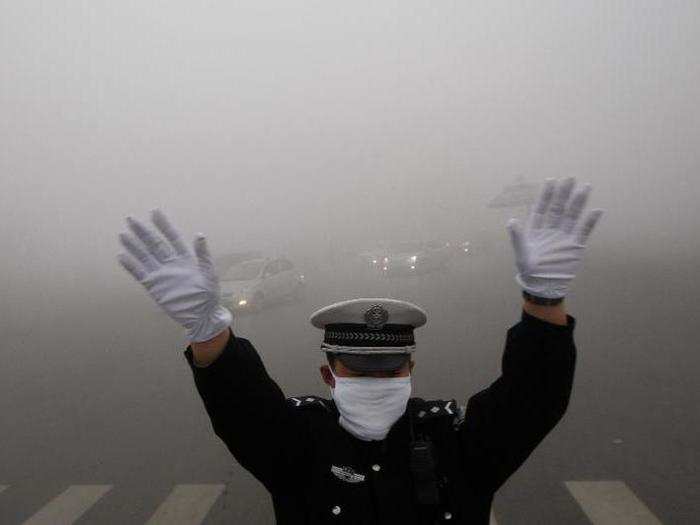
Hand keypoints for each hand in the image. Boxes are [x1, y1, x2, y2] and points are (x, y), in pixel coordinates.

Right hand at [117, 209, 231, 341]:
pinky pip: (140, 274)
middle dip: (143, 232)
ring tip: (123, 234)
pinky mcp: (154, 286)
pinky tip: (121, 256)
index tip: (155, 212)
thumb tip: (199, 234)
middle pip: (154, 244)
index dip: (164, 225)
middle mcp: (171, 264)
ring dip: (134, 246)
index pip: (172, 238)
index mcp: (185, 258)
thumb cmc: (209, 295)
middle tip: (131, 219)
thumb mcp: (209, 273)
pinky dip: (131, 266)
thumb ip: (202, 254)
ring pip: (145, 256)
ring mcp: (161, 274)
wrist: (201, 316)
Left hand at [507, 177, 603, 298]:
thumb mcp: (521, 253)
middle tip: (570, 177)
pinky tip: (597, 210)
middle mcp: (551, 230)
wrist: (543, 286)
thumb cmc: (528, 270)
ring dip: (578, 202)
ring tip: (585, 186)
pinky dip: (590, 221)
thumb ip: (518, 237)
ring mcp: (563, 237)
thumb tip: (511, 220)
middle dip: (563, 193)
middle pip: (558, 208)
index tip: (551, 180)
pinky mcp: (575, 246)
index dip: (546, 195)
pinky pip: (584, 231)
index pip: (542, 208)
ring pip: (572, 216)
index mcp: (536, 229)